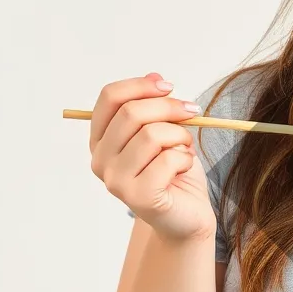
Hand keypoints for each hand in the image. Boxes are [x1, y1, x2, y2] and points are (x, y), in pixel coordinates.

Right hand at [89, 73, 215, 244]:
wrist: (187, 214)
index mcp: (100, 139)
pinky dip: (185, 158)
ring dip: (179, 137)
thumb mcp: (167, 131)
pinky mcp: (136, 197)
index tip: (168, 86)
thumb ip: (156, 106)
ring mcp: (115, 180)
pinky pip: (167, 160)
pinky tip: (183, 168)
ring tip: (184, 149)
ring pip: (152, 135)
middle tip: (192, 112)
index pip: (109, 97)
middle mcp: (100, 160)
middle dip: (169, 107)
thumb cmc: (174, 172)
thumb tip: (156, 76)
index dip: (140, 86)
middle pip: (131, 113)